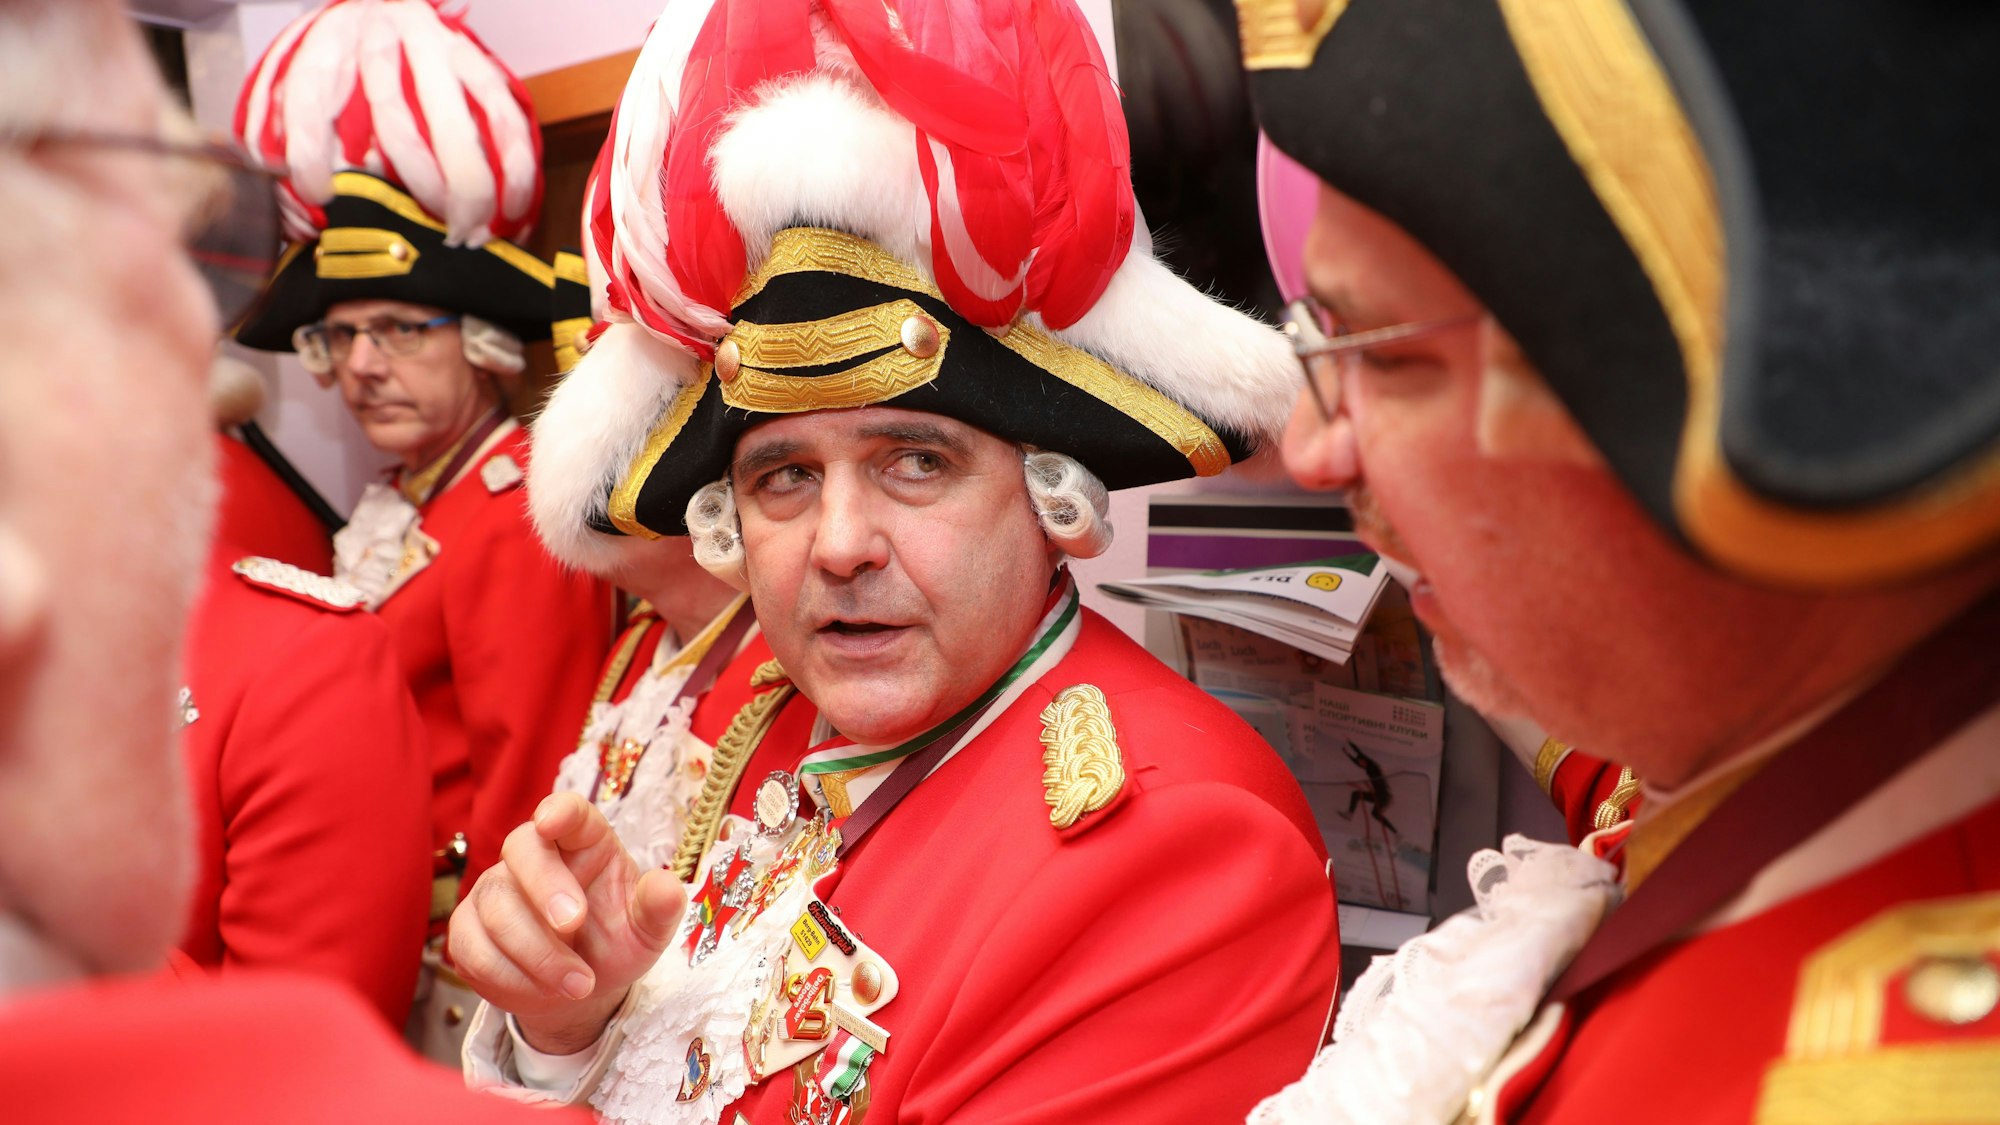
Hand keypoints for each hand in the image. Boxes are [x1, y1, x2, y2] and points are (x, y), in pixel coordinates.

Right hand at [449, 792, 686, 1054]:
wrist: (579, 988)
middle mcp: (535, 856)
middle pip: (522, 849)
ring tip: (579, 984)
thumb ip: (658, 909)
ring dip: (538, 952)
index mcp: (584, 842)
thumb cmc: (615, 942)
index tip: (551, 821)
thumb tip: (668, 888)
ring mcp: (495, 889)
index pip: (570, 812)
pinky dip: (509, 975)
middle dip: (545, 887)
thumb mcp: (646, 931)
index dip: (559, 811)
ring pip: (497, 906)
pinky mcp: (468, 929)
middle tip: (574, 925)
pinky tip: (541, 990)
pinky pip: (473, 946)